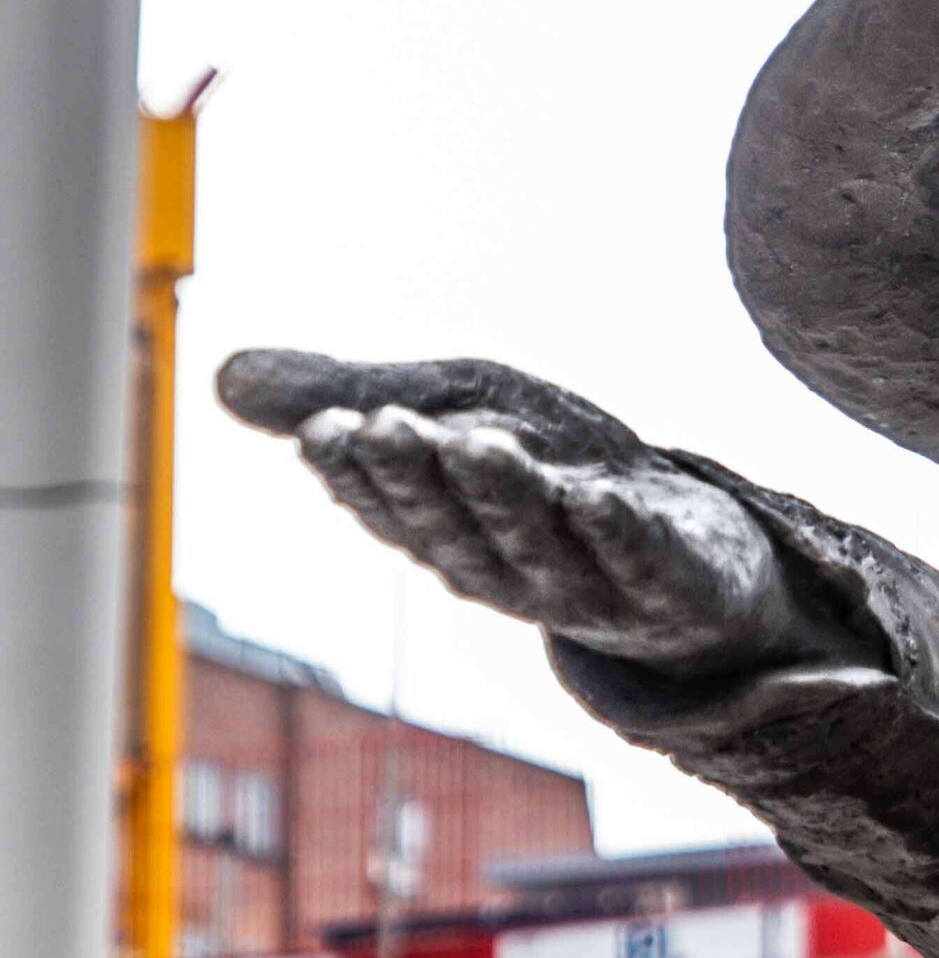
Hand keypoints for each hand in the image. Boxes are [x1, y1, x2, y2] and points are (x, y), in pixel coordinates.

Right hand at [218, 350, 806, 676]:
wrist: (698, 560)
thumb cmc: (560, 483)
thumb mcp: (459, 419)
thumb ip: (363, 399)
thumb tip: (221, 376)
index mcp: (451, 536)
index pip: (393, 508)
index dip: (358, 474)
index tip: (325, 428)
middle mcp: (511, 568)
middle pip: (457, 526)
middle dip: (420, 479)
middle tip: (385, 425)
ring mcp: (592, 582)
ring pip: (538, 543)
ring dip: (505, 496)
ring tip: (476, 441)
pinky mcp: (670, 580)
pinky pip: (637, 561)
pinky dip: (615, 533)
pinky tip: (595, 496)